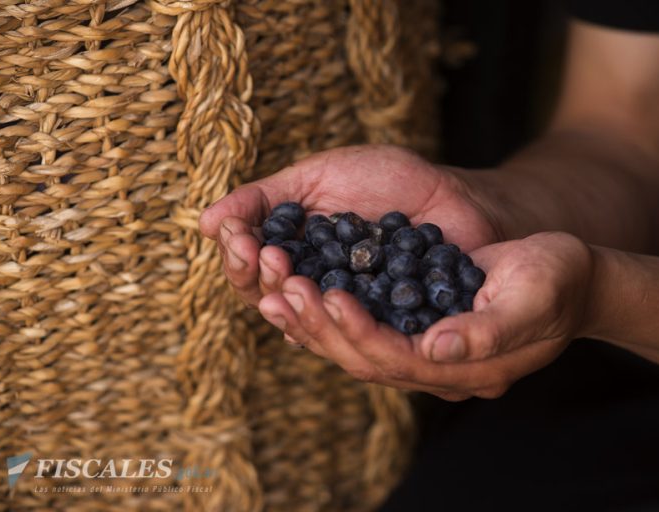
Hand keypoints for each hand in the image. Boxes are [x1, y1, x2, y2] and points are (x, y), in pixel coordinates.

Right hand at [199, 144, 502, 307]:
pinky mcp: (389, 328)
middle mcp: (316, 291)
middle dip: (262, 280)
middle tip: (269, 254)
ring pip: (308, 325)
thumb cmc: (387, 180)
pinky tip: (331, 302)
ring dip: (293, 303)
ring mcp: (351, 312)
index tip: (239, 236)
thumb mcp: (317, 177)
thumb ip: (264, 199)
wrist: (455, 193)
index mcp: (295, 259)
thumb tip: (204, 223)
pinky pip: (359, 334)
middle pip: (272, 304)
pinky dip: (341, 320)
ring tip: (290, 274)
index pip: (250, 274)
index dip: (239, 259)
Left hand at [259, 232, 593, 399]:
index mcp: (466, 367)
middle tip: (282, 286)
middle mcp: (437, 367)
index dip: (358, 331)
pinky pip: (364, 324)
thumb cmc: (559, 280)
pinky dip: (330, 307)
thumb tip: (436, 348)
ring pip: (356, 345)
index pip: (397, 360)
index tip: (327, 294)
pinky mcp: (414, 326)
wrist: (568, 276)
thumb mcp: (533, 297)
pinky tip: (301, 284)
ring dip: (314, 319)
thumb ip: (489, 329)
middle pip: (365, 358)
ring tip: (275, 286)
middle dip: (321, 325)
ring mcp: (424, 350)